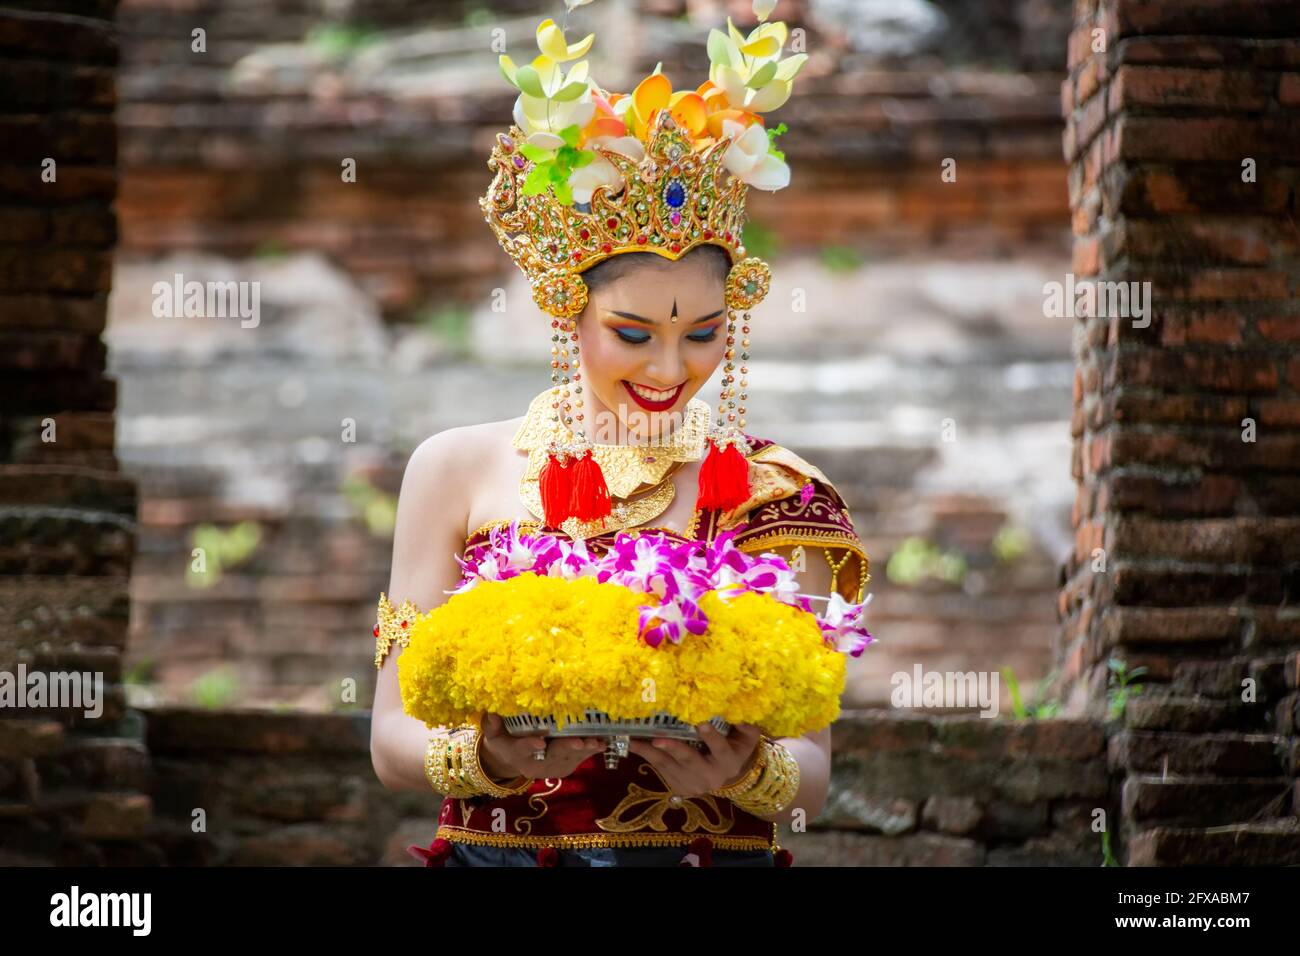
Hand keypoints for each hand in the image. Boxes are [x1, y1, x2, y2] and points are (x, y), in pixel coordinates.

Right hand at [477, 713, 605, 781]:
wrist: (512, 759)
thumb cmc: (503, 739)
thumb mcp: (493, 734)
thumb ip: (491, 725)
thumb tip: (492, 714)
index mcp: (514, 753)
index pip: (521, 750)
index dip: (530, 746)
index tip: (540, 741)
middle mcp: (534, 765)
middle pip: (551, 756)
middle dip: (566, 748)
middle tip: (579, 741)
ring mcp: (551, 767)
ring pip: (568, 759)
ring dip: (583, 750)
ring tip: (596, 741)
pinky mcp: (564, 767)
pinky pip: (579, 760)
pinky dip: (591, 751)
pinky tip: (602, 742)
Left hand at [627, 722, 763, 798]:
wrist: (727, 775)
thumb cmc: (736, 747)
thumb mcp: (747, 737)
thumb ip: (747, 726)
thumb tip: (740, 714)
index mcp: (729, 762)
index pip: (721, 750)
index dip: (712, 738)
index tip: (701, 723)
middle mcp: (711, 777)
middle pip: (690, 761)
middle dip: (673, 749)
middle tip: (657, 738)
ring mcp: (693, 785)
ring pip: (670, 766)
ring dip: (650, 752)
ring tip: (633, 740)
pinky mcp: (679, 788)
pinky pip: (661, 770)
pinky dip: (648, 756)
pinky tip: (635, 745)